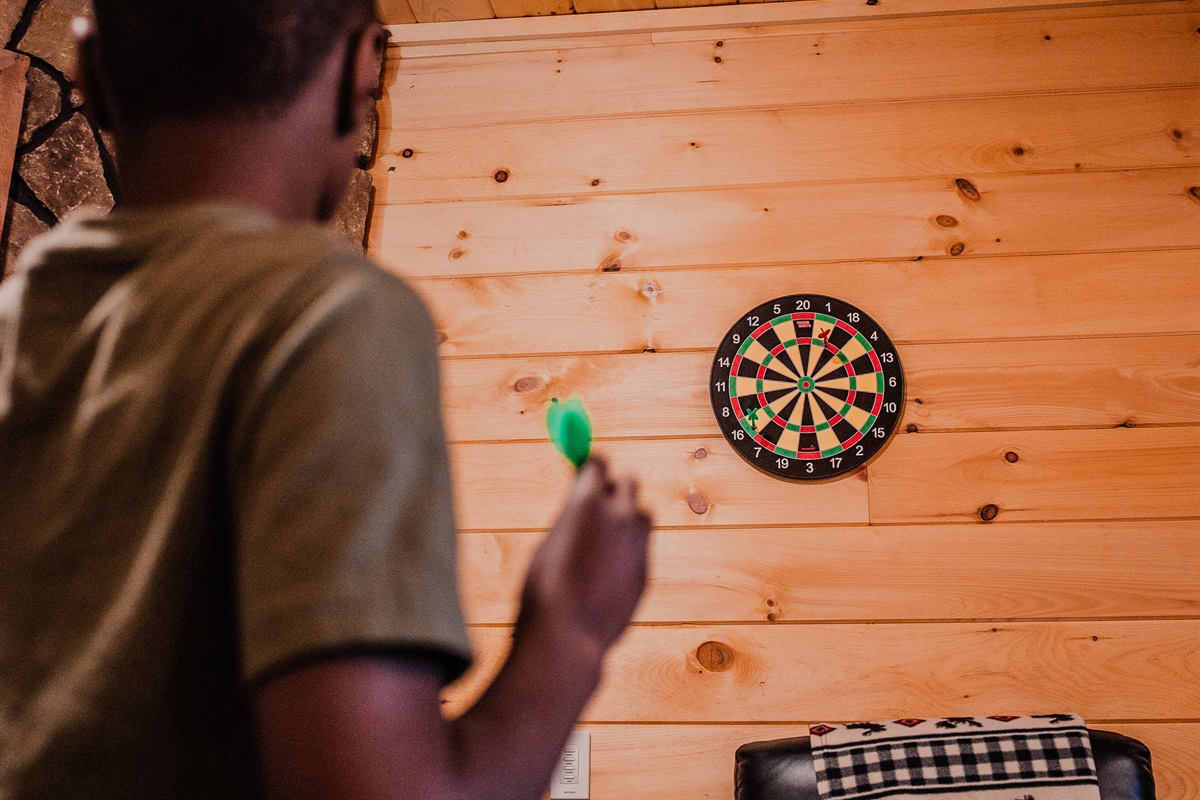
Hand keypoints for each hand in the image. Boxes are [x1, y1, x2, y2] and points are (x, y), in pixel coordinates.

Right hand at [518, 456, 652, 652]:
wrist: (566, 637)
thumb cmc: (544, 589)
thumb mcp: (549, 542)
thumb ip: (572, 516)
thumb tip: (580, 497)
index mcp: (586, 501)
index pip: (598, 462)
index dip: (590, 466)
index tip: (585, 471)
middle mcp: (618, 514)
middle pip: (628, 481)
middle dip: (614, 487)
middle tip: (598, 500)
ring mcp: (637, 542)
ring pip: (640, 513)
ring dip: (625, 519)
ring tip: (599, 544)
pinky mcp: (646, 568)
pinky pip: (640, 547)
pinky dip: (627, 551)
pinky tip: (604, 574)